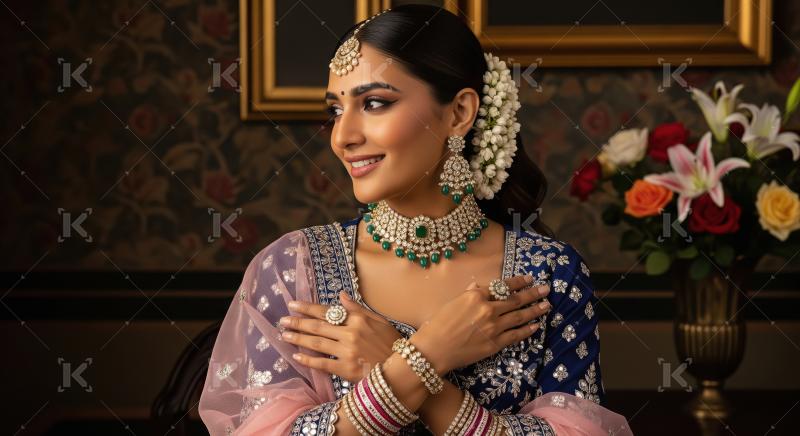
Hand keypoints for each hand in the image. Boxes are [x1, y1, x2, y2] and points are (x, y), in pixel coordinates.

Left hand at [278, 291, 401, 382]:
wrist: (404, 368)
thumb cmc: (393, 343)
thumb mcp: (379, 320)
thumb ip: (358, 308)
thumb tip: (341, 294)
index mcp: (358, 319)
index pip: (328, 311)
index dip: (309, 308)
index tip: (293, 304)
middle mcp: (351, 333)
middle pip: (318, 326)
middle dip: (298, 322)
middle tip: (283, 319)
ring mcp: (348, 352)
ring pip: (317, 343)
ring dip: (299, 338)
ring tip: (284, 335)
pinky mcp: (347, 370)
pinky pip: (323, 364)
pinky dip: (309, 360)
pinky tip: (296, 356)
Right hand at [411, 275, 550, 373]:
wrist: (433, 350)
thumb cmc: (437, 325)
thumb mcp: (452, 303)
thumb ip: (468, 294)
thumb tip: (479, 287)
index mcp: (476, 296)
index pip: (502, 286)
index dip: (518, 282)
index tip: (529, 279)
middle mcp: (488, 309)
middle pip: (515, 300)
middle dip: (533, 294)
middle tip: (546, 289)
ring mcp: (493, 327)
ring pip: (519, 316)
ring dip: (535, 310)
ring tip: (546, 305)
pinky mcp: (495, 344)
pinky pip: (516, 335)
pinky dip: (527, 330)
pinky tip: (536, 325)